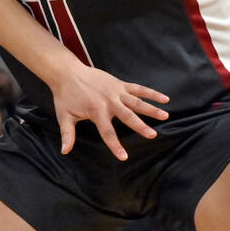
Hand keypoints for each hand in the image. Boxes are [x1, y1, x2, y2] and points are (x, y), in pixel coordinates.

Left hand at [49, 61, 169, 159]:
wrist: (67, 73)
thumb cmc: (65, 96)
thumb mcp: (64, 117)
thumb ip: (67, 135)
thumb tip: (64, 151)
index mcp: (96, 112)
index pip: (107, 132)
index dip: (115, 145)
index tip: (124, 157)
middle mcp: (109, 102)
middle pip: (128, 116)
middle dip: (140, 126)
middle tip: (152, 135)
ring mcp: (116, 92)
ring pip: (137, 102)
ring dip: (151, 109)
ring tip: (165, 116)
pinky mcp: (120, 84)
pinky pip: (139, 89)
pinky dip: (152, 93)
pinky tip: (165, 99)